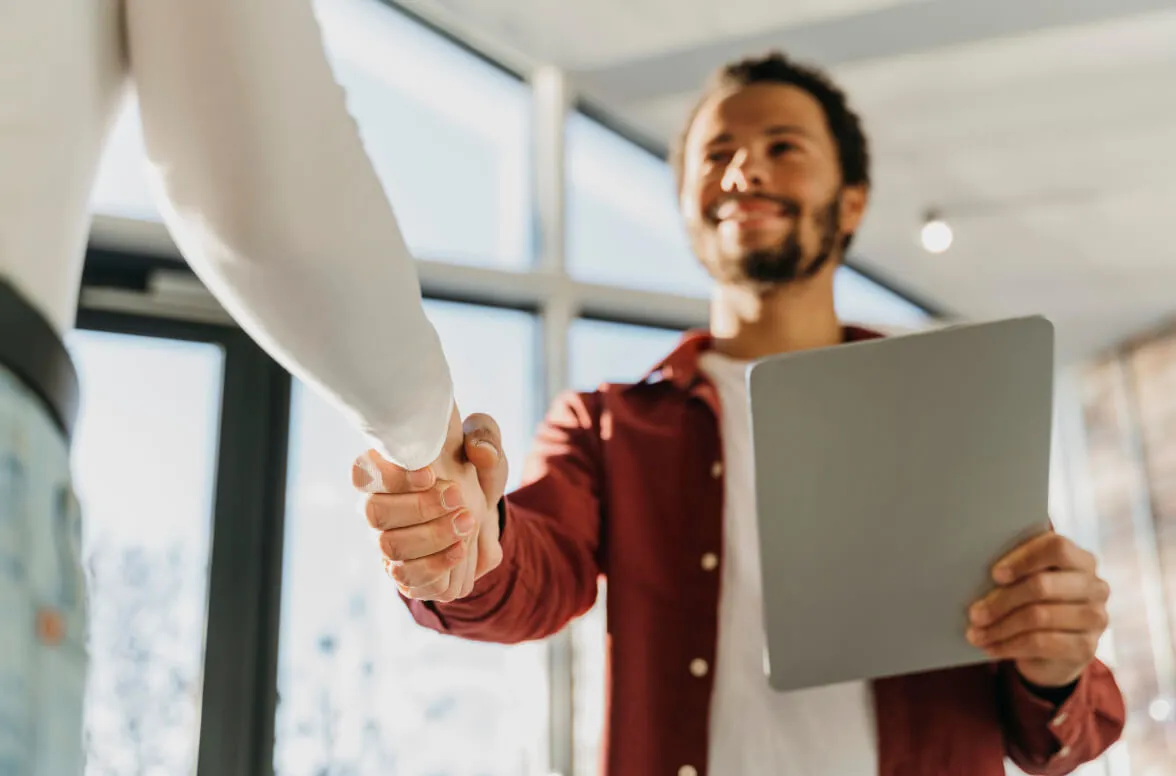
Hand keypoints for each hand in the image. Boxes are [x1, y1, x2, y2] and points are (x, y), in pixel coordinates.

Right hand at [351, 405, 507, 601]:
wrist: (485, 520)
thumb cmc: (474, 476)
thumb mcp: (486, 449)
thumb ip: (486, 438)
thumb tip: (480, 451)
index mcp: (387, 471)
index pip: (363, 472)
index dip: (391, 476)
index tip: (430, 474)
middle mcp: (378, 507)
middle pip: (373, 512)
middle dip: (419, 507)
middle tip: (459, 498)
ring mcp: (388, 542)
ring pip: (389, 546)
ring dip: (432, 536)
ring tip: (467, 522)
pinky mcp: (404, 572)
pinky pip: (406, 579)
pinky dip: (436, 566)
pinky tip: (461, 550)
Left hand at [967, 532, 1110, 687]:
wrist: (1056, 650)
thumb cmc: (1034, 602)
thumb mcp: (1027, 582)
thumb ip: (1014, 570)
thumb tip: (974, 569)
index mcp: (1081, 560)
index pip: (1056, 548)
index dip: (1023, 559)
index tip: (994, 574)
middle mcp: (1095, 587)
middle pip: (1042, 586)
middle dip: (1001, 600)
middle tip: (973, 613)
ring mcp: (1095, 618)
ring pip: (1039, 617)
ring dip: (1000, 627)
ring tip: (975, 633)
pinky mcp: (1087, 648)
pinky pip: (1041, 643)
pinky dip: (1009, 645)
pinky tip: (991, 647)